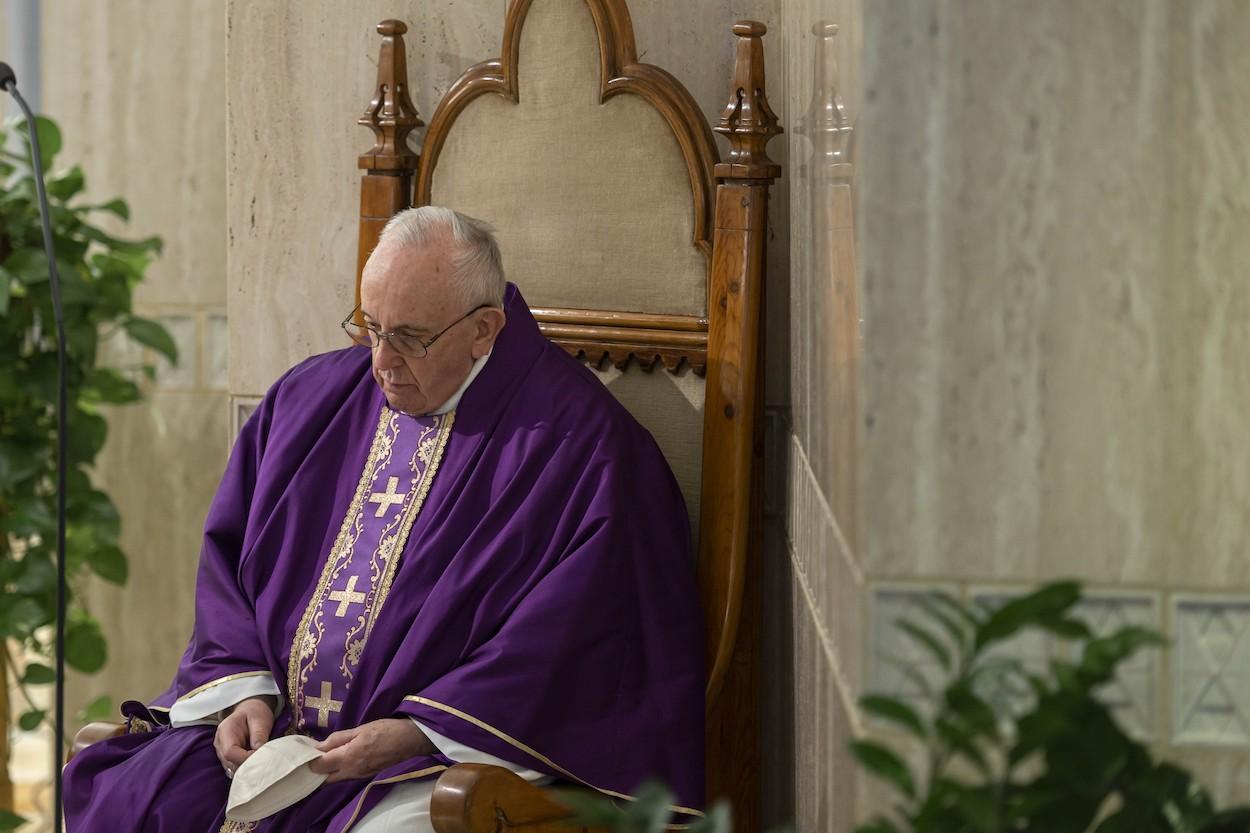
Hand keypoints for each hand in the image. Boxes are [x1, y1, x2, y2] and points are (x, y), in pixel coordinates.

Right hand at [213, 695, 275, 778]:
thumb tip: (259, 752)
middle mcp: (220, 743)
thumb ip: (259, 735)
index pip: (230, 752)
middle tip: (263, 762)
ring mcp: (221, 752)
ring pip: (232, 768)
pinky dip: (245, 769)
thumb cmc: (255, 713)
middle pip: (229, 763)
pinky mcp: (227, 758)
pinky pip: (234, 768)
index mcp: (225, 731)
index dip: (245, 758)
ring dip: (246, 768)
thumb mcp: (260, 720)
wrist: (250, 711)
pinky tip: (255, 764)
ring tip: (261, 762)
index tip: (261, 757)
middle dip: (247, 765)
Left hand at [309, 718, 434, 783]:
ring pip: (334, 779)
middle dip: (315, 771)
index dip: (309, 759)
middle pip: (324, 779)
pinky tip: (336, 759)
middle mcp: (351, 772)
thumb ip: (338, 739)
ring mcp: (358, 776)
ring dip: (325, 772)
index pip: (319, 766)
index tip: (304, 750)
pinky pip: (344, 776)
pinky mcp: (364, 775)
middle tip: (310, 757)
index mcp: (348, 757)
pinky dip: (336, 771)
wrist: (409, 741)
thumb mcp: (360, 729)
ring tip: (321, 757)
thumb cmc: (385, 730)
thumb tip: (318, 746)